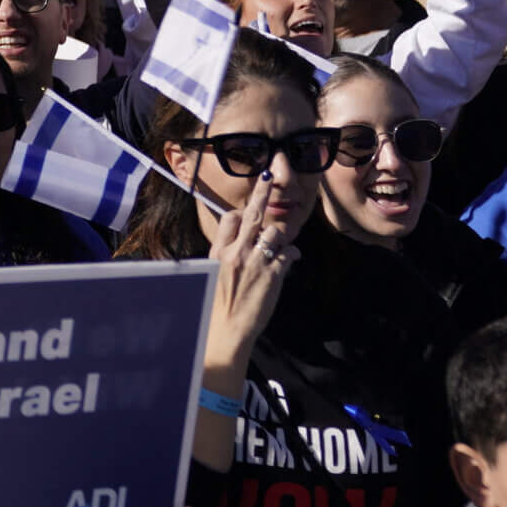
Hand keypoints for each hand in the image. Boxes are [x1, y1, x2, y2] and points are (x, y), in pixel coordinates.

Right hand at [204, 179, 296, 370]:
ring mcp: (256, 261)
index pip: (229, 218)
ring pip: (275, 232)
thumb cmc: (215, 305)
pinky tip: (293, 257)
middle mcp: (237, 251)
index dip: (239, 213)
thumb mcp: (212, 275)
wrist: (225, 329)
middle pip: (252, 214)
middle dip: (261, 192)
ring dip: (279, 237)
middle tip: (269, 177)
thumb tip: (234, 246)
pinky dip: (293, 253)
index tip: (246, 212)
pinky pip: (289, 253)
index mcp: (218, 251)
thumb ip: (224, 258)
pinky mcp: (273, 274)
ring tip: (280, 246)